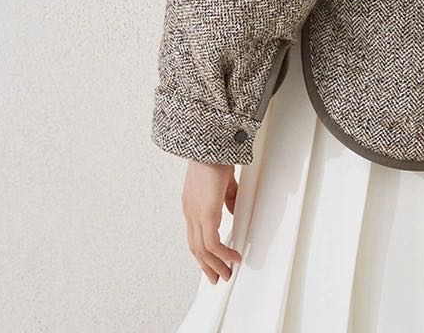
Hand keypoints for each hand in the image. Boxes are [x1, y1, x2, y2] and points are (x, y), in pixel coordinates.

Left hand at [182, 160, 242, 283]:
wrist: (209, 146)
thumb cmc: (215, 157)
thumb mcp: (224, 182)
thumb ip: (227, 199)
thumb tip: (231, 212)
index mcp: (192, 205)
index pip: (195, 236)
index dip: (203, 252)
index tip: (212, 262)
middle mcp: (190, 212)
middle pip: (195, 248)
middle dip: (207, 266)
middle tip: (218, 278)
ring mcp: (195, 214)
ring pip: (202, 250)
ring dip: (215, 265)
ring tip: (226, 274)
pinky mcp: (206, 213)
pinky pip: (213, 243)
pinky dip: (223, 254)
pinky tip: (233, 257)